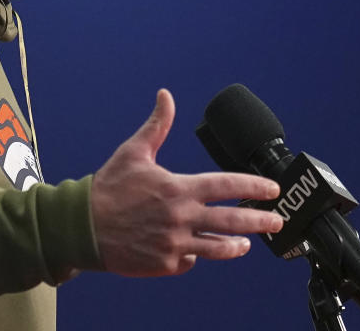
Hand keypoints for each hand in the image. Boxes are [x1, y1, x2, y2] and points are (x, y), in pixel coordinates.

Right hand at [90, 89, 282, 276]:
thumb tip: (166, 95)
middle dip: (260, 221)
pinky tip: (197, 250)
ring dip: (236, 246)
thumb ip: (157, 125)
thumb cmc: (108, 188)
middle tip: (277, 221)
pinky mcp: (164, 264)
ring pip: (217, 248)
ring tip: (247, 244)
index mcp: (178, 188)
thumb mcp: (133, 152)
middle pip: (233, 221)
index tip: (272, 190)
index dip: (254, 187)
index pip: (227, 186)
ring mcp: (174, 244)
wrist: (82, 226)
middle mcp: (181, 217)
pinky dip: (195, 255)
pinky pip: (189, 261)